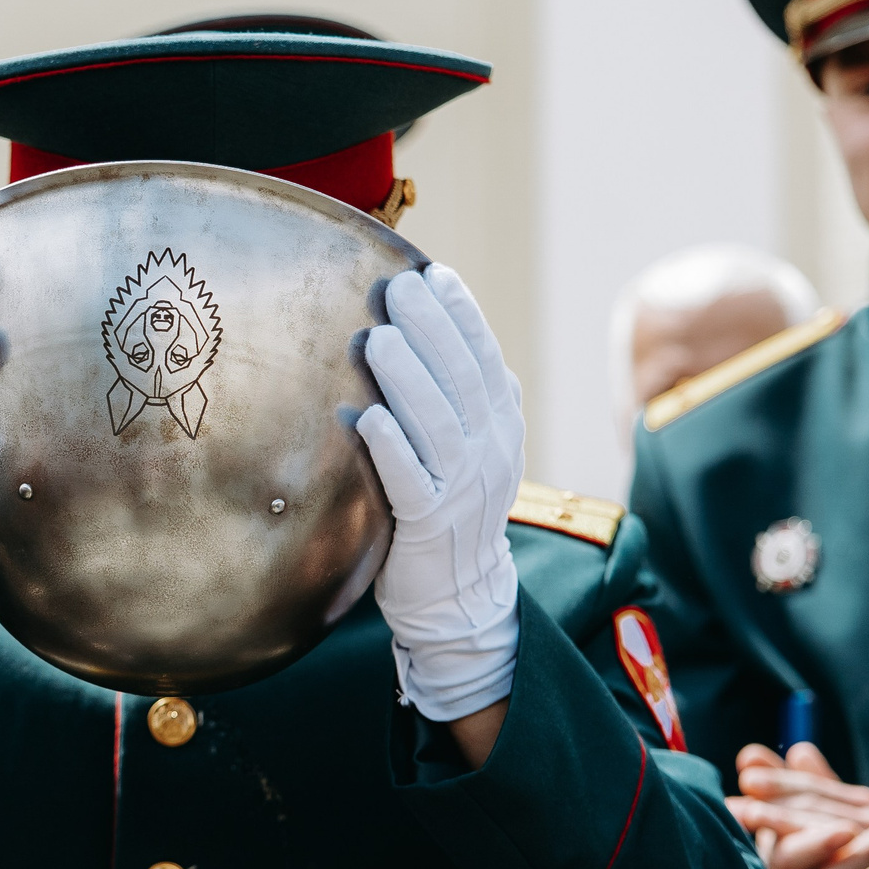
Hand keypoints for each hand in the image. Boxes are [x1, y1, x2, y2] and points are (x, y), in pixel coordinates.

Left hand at [354, 264, 522, 722]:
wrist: (460, 593)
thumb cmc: (450, 508)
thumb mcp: (470, 448)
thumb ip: (461, 398)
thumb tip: (435, 330)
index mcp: (500, 425)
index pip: (484, 358)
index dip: (462, 315)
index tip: (434, 275)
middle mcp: (490, 452)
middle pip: (463, 380)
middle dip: (432, 330)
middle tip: (399, 289)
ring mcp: (464, 489)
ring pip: (439, 424)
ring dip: (408, 379)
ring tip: (377, 339)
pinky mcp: (430, 526)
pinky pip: (412, 482)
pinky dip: (392, 448)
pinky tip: (368, 418)